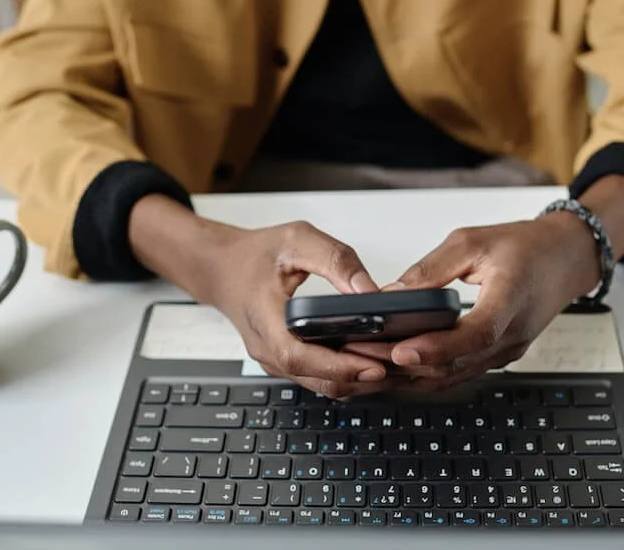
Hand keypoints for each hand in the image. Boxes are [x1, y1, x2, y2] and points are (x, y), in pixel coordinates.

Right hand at [200, 220, 408, 397]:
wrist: (220, 268)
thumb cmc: (254, 254)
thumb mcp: (297, 240)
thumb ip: (335, 260)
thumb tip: (370, 291)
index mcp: (265, 320)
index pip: (300, 356)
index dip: (339, 365)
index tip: (374, 364)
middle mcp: (268, 349)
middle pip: (318, 379)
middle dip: (362, 376)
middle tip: (403, 364)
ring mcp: (275, 360)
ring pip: (322, 384)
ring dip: (359, 379)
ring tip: (397, 364)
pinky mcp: (285, 361)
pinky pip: (319, 376)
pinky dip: (348, 373)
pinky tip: (374, 358)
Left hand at [345, 212, 600, 390]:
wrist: (566, 258)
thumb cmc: (526, 246)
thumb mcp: (473, 242)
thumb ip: (431, 269)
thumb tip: (392, 293)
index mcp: (511, 301)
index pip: (474, 335)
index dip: (435, 348)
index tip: (400, 350)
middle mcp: (512, 336)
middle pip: (456, 365)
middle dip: (406, 366)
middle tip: (363, 358)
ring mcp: (507, 351)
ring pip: (454, 376)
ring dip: (412, 375)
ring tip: (369, 366)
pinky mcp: (498, 355)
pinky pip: (459, 372)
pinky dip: (427, 372)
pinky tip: (398, 367)